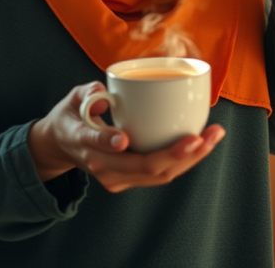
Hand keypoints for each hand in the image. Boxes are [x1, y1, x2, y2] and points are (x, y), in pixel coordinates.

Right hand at [28, 81, 225, 192]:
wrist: (62, 146)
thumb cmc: (70, 118)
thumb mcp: (71, 100)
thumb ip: (86, 94)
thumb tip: (101, 94)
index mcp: (83, 143)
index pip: (97, 145)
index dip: (110, 143)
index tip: (124, 140)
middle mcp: (103, 167)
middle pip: (143, 168)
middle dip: (176, 155)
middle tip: (201, 136)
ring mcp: (117, 178)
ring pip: (158, 175)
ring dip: (189, 159)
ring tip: (212, 138)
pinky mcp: (130, 179)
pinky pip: (161, 174)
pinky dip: (184, 161)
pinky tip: (203, 144)